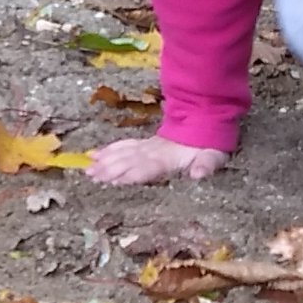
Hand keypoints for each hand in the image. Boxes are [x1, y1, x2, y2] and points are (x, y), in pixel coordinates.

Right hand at [85, 135, 229, 185]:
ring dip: (105, 160)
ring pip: (123, 153)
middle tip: (91, 175)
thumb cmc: (208, 145)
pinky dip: (108, 150)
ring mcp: (147, 147)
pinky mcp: (144, 145)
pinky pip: (124, 146)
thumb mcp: (214, 156)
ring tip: (88, 168)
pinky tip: (95, 154)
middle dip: (109, 168)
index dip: (131, 174)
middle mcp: (153, 151)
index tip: (113, 180)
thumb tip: (199, 175)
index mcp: (168, 158)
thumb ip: (206, 165)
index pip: (146, 167)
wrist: (205, 121)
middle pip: (128, 160)